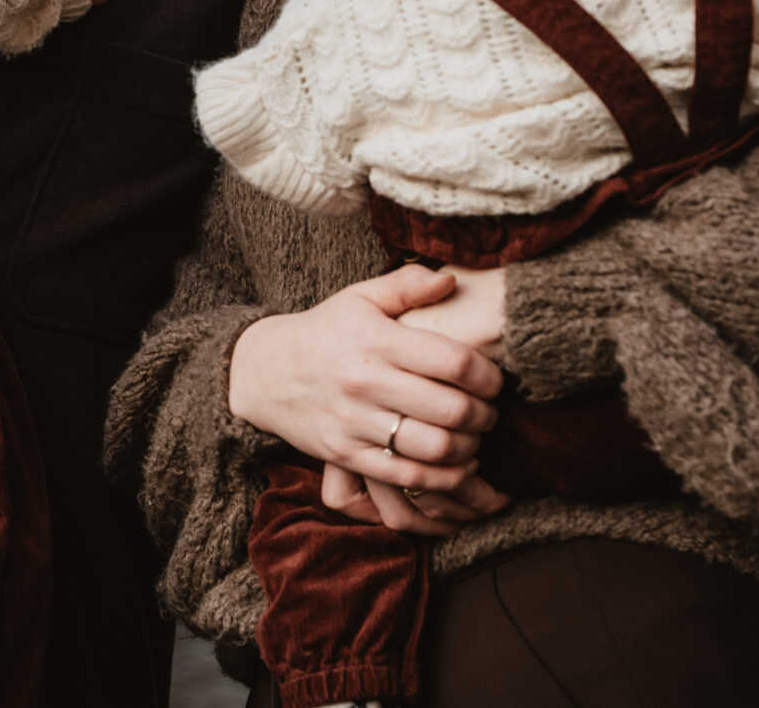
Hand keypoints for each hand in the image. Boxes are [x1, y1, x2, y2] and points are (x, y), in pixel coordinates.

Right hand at [229, 266, 510, 531]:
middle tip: (489, 411)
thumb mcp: (359, 298)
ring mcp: (354, 423)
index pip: (454, 363)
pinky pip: (408, 476)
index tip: (494, 380)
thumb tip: (452, 282)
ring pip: (435, 448)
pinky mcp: (346, 455)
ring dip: (469, 447)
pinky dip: (443, 477)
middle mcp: (365, 382)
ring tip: (472, 436)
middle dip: (485, 415)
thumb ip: (407, 286)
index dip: (488, 376)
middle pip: (452, 410)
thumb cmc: (324, 332)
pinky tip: (454, 463)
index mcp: (375, 340)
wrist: (264, 372)